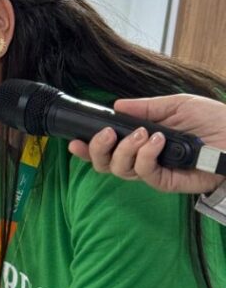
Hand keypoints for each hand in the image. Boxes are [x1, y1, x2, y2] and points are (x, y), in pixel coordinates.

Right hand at [69, 94, 225, 193]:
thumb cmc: (213, 120)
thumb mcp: (176, 104)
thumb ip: (145, 107)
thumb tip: (116, 105)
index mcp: (142, 140)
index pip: (108, 148)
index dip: (89, 148)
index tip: (75, 141)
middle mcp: (143, 157)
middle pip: (106, 164)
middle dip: (99, 150)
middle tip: (108, 134)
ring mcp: (154, 171)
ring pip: (121, 170)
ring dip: (125, 150)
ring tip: (144, 134)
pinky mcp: (166, 182)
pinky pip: (144, 173)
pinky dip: (145, 156)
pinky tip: (157, 141)